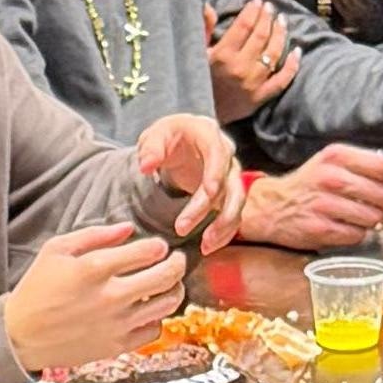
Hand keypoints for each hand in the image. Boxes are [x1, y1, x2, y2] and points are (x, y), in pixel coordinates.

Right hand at [7, 221, 184, 382]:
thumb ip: (94, 235)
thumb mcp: (56, 250)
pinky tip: (147, 310)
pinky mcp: (117, 345)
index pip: (148, 251)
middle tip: (175, 259)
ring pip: (168, 304)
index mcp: (94, 269)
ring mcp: (116, 324)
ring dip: (174, 289)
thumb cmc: (37, 289)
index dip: (159, 246)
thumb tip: (129, 229)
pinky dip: (157, 318)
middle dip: (178, 263)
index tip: (157, 246)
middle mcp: (110, 297)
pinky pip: (155, 330)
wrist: (22, 336)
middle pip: (166, 276)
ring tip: (168, 283)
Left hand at [130, 109, 241, 252]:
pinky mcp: (228, 195)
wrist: (180, 143)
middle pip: (228, 184)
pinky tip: (209, 247)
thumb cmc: (168, 137)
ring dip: (223, 226)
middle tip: (182, 228)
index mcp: (209, 135)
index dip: (216, 173)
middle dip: (208, 208)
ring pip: (236, 203)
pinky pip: (233, 215)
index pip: (218, 154)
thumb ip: (150, 149)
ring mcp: (230, 176)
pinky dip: (224, 233)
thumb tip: (146, 166)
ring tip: (205, 246)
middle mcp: (226, 155)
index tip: (209, 192)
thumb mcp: (154, 136)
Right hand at [207, 0, 300, 118]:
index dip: (253, 10)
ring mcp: (253, 84)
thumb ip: (202, 29)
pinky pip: (282, 79)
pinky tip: (297, 50)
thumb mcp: (196, 54)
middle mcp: (240, 68)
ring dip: (280, 34)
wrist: (199, 117)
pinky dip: (293, 65)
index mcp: (222, 56)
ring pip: (274, 53)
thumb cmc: (196, 80)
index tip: (257, 1)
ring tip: (282, 21)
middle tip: (270, 7)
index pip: (244, 26)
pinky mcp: (261, 98)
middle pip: (261, 36)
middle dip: (267, 18)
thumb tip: (208, 6)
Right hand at [232, 137, 382, 249]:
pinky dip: (358, 233)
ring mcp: (324, 204)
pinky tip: (349, 226)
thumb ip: (374, 161)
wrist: (272, 206)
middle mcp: (330, 178)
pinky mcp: (320, 228)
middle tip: (382, 205)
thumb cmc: (309, 183)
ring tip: (364, 216)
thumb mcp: (338, 163)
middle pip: (382, 194)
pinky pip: (356, 235)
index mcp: (337, 156)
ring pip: (372, 217)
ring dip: (374, 220)